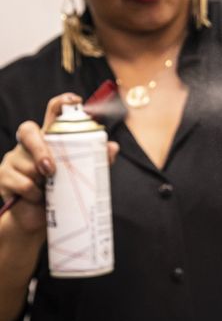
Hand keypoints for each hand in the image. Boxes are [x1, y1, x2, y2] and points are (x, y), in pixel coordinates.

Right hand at [0, 93, 118, 234]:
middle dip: (40, 149)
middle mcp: (28, 145)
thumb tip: (112, 147)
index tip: (74, 99)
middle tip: (50, 169)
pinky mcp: (3, 177)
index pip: (52, 114)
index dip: (61, 103)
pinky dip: (33, 194)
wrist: (38, 221)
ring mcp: (13, 159)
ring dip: (41, 182)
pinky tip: (36, 198)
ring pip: (27, 163)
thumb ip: (95, 161)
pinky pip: (21, 182)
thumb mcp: (79, 178)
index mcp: (49, 140)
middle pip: (29, 131)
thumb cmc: (60, 195)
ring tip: (47, 191)